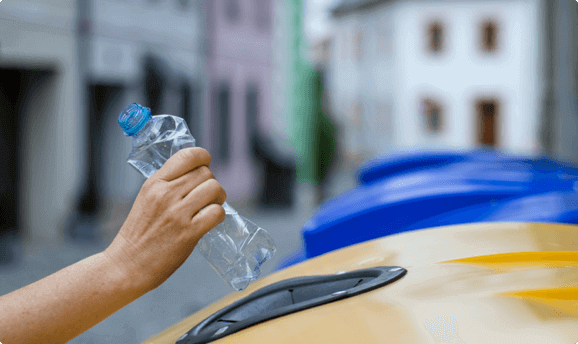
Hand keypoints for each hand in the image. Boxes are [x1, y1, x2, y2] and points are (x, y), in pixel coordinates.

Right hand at [104, 148, 225, 292]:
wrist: (126, 266)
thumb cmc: (138, 235)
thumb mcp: (146, 199)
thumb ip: (168, 185)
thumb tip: (195, 175)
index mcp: (155, 183)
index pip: (188, 155)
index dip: (203, 159)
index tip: (204, 167)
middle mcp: (166, 194)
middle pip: (206, 173)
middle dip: (211, 183)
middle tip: (206, 197)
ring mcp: (178, 213)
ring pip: (214, 189)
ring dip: (218, 198)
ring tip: (210, 208)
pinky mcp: (189, 232)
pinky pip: (217, 212)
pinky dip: (218, 216)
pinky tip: (209, 222)